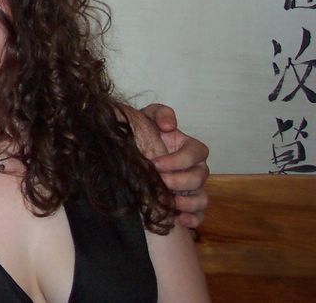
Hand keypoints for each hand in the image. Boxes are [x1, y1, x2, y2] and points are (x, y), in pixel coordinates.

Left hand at [140, 103, 209, 228]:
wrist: (131, 153)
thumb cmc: (143, 135)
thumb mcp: (148, 117)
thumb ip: (160, 113)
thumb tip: (170, 125)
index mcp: (189, 148)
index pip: (197, 152)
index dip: (179, 160)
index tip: (156, 164)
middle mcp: (195, 169)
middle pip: (199, 177)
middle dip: (179, 181)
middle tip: (159, 182)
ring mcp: (194, 188)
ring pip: (202, 198)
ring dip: (187, 202)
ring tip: (169, 203)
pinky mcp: (188, 205)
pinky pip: (199, 216)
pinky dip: (193, 219)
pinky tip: (180, 219)